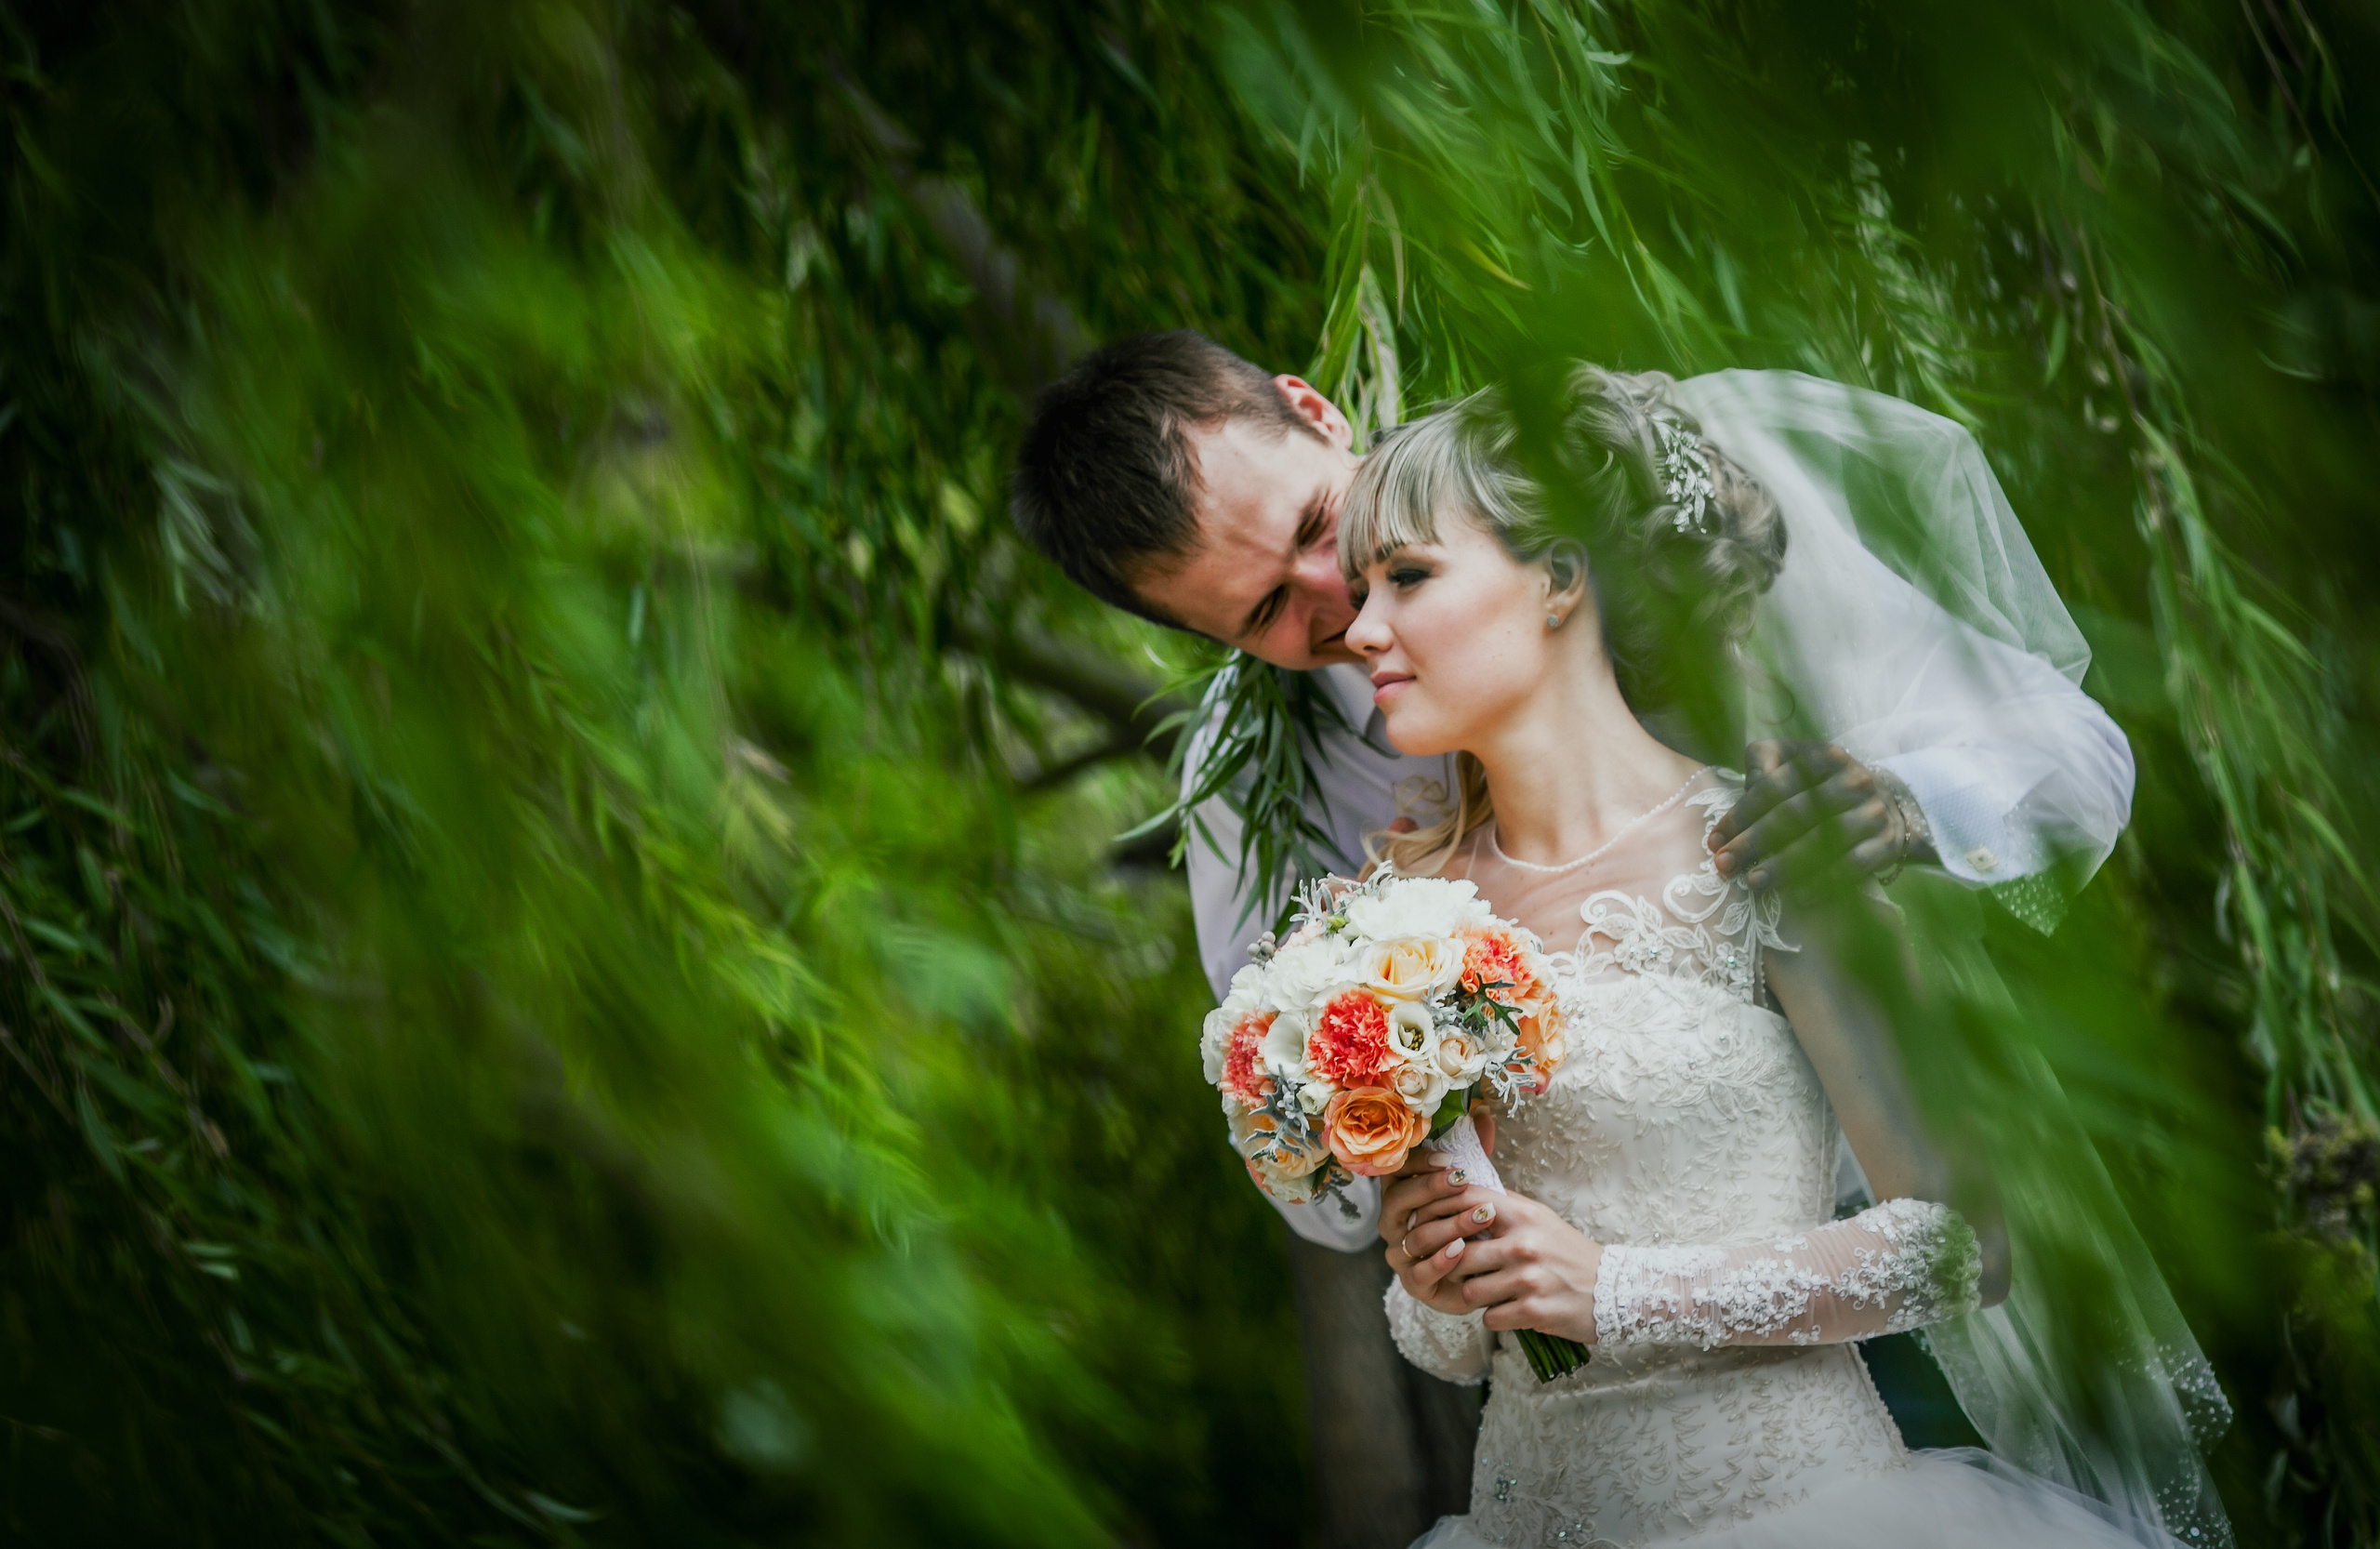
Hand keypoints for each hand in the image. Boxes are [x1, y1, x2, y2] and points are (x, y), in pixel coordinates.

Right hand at [1380, 1110, 1499, 1315]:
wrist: (1480, 1270)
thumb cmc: (1469, 1221)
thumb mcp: (1473, 1186)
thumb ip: (1475, 1151)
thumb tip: (1483, 1113)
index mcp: (1401, 1193)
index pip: (1395, 1170)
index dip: (1417, 1162)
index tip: (1449, 1158)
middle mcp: (1393, 1222)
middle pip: (1400, 1200)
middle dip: (1433, 1188)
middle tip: (1466, 1181)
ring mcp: (1400, 1254)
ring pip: (1416, 1235)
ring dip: (1450, 1223)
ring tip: (1482, 1215)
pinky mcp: (1413, 1283)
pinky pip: (1420, 1271)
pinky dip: (1441, 1261)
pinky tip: (1461, 1250)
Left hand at [1438, 1191, 1604, 1343]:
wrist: (1613, 1290)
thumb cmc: (1569, 1253)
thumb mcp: (1541, 1218)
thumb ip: (1504, 1205)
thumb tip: (1461, 1190)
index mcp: (1523, 1215)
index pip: (1465, 1200)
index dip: (1440, 1210)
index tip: (1433, 1223)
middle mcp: (1523, 1244)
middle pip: (1458, 1255)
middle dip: (1458, 1268)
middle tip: (1470, 1273)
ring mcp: (1528, 1279)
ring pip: (1470, 1291)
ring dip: (1478, 1297)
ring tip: (1495, 1292)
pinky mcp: (1533, 1312)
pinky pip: (1490, 1318)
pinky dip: (1497, 1317)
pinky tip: (1513, 1309)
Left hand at [1710, 740, 1924, 895]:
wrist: (1887, 804)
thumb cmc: (1822, 782)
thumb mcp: (1796, 758)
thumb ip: (1766, 760)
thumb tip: (1749, 783)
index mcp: (1826, 756)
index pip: (1775, 786)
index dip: (1741, 814)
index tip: (1714, 840)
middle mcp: (1855, 781)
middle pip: (1796, 814)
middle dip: (1754, 842)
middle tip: (1724, 864)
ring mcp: (1874, 812)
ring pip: (1824, 841)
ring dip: (1785, 865)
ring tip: (1753, 883)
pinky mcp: (1887, 844)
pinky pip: (1853, 866)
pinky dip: (1824, 883)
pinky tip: (1798, 897)